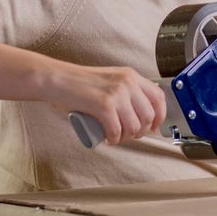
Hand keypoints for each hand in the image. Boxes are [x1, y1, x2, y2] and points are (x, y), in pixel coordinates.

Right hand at [52, 64, 166, 145]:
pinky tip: (108, 139)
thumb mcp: (110, 80)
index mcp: (131, 75)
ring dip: (126, 138)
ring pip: (134, 126)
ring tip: (116, 137)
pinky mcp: (104, 105)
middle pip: (148, 115)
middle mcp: (127, 82)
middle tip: (128, 135)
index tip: (153, 126)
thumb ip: (125, 91)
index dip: (160, 116)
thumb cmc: (79, 84)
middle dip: (140, 131)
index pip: (158, 97)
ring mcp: (116, 93)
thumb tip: (140, 113)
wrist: (56, 79)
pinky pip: (117, 131)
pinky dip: (114, 140)